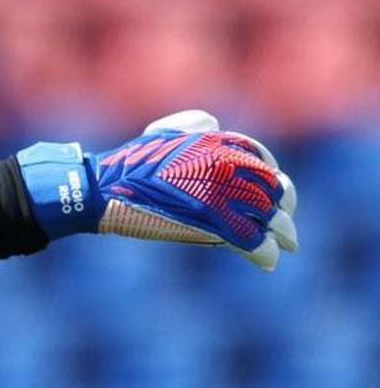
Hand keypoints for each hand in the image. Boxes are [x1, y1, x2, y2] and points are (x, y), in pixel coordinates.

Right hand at [17, 110, 298, 270]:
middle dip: (282, 206)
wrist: (104, 190)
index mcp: (216, 142)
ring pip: (270, 217)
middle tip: (284, 225)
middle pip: (273, 188)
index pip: (261, 159)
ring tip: (283, 245)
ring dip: (281, 233)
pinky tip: (266, 262)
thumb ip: (194, 126)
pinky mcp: (214, 223)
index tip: (271, 193)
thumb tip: (216, 125)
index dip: (270, 177)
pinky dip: (264, 255)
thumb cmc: (129, 164)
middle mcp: (226, 164)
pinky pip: (255, 242)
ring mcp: (222, 194)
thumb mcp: (163, 132)